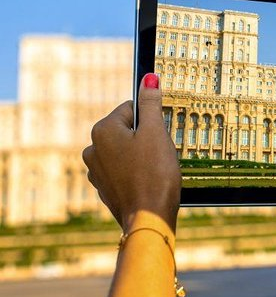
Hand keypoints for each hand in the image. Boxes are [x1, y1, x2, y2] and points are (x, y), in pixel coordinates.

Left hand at [83, 74, 180, 232]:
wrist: (149, 218)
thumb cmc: (154, 174)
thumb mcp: (156, 132)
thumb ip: (150, 103)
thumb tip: (148, 78)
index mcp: (102, 131)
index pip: (131, 109)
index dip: (151, 119)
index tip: (161, 134)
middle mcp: (93, 149)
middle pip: (128, 130)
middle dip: (146, 138)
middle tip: (161, 153)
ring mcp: (97, 172)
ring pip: (126, 151)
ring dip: (142, 156)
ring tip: (156, 170)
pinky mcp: (106, 190)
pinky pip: (124, 172)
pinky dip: (137, 173)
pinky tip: (149, 182)